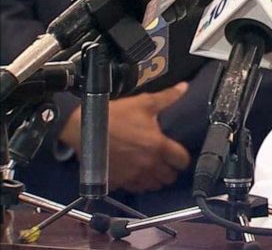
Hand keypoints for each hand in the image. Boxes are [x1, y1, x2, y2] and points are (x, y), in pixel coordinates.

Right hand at [59, 83, 191, 192]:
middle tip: (165, 162)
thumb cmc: (116, 115)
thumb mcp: (144, 103)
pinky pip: (134, 189)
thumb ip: (168, 97)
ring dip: (155, 179)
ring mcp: (133, 175)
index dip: (182, 158)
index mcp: (159, 146)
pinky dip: (138, 184)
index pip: (182, 161)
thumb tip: (184, 87)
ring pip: (153, 186)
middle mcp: (148, 164)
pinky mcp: (118, 182)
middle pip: (169, 177)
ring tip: (152, 170)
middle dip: (170, 170)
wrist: (83, 128)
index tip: (177, 154)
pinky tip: (136, 175)